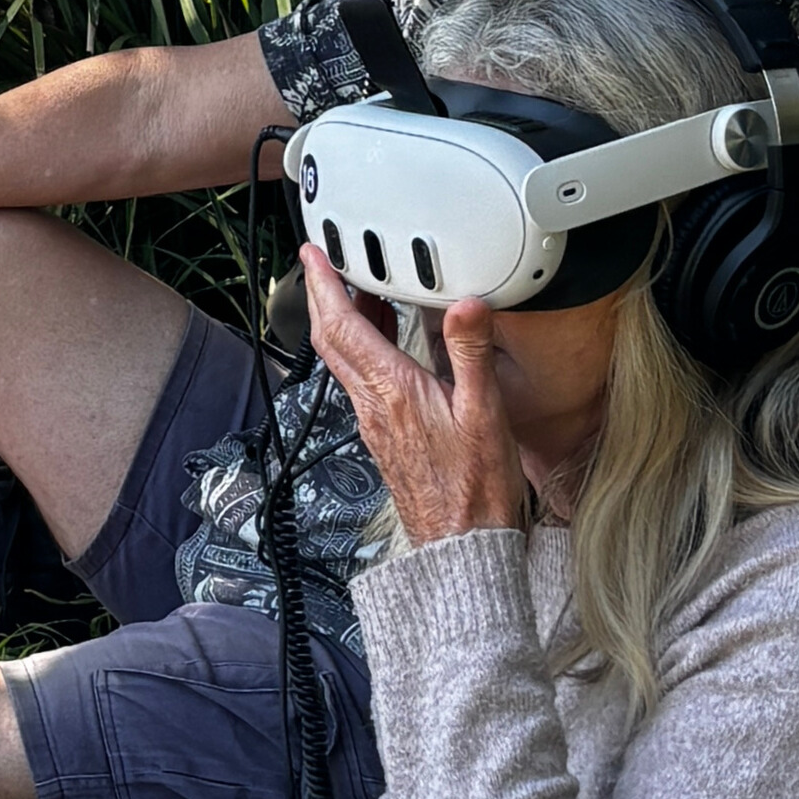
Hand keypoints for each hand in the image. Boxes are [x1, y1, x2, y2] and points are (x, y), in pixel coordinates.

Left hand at [301, 248, 530, 542]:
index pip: (342, 326)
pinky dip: (362, 349)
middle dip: (325, 295)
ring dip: (344, 321)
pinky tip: (383, 344)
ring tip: (360, 291)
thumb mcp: (486, 415)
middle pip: (332, 339)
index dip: (324, 285)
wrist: (462, 544)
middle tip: (327, 263)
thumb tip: (466, 304)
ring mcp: (374, 421)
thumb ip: (471, 354)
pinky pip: (360, 379)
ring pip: (344, 359)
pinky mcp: (383, 435)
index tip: (312, 254)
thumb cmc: (477, 489)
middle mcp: (372, 404)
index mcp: (391, 391)